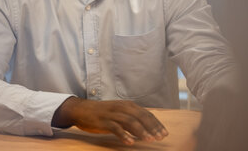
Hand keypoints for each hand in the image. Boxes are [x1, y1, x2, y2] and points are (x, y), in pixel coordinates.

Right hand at [52, 97, 168, 144]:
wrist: (82, 110)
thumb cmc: (103, 113)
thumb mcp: (119, 112)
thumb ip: (132, 119)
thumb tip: (147, 129)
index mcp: (128, 105)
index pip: (146, 114)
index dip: (156, 123)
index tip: (164, 133)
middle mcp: (122, 107)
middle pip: (141, 116)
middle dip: (152, 127)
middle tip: (160, 137)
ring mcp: (113, 114)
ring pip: (130, 121)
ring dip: (141, 131)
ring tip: (149, 140)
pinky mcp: (103, 121)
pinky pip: (115, 128)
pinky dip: (124, 135)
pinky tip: (130, 143)